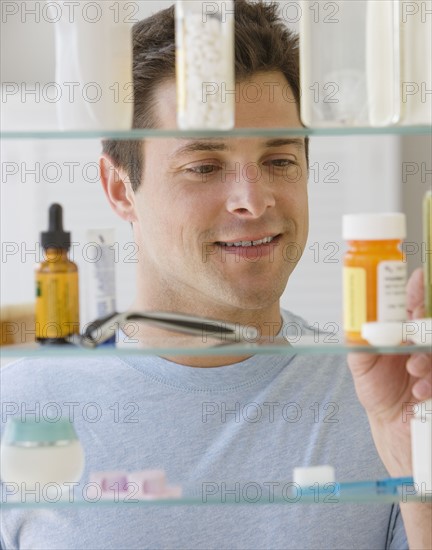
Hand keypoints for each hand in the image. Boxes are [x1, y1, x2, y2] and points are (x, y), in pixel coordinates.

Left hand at [347, 268, 431, 475]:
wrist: (392, 424)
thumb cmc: (377, 390)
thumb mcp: (361, 365)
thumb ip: (359, 343)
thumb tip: (354, 322)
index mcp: (401, 332)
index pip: (411, 304)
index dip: (415, 288)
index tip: (415, 276)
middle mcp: (421, 341)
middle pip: (429, 321)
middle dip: (425, 321)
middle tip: (416, 331)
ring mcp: (431, 359)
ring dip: (426, 357)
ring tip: (413, 370)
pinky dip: (430, 381)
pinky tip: (419, 391)